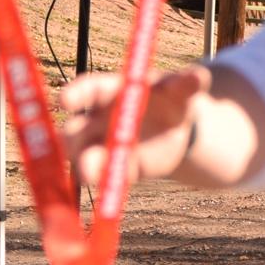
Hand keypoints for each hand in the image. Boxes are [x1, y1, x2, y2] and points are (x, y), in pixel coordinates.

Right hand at [62, 65, 209, 187]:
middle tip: (68, 144)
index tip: (64, 101)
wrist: (180, 129)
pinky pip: (109, 177)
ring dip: (84, 165)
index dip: (74, 95)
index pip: (86, 90)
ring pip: (86, 157)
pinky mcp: (119, 168)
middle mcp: (99, 120)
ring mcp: (106, 146)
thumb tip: (200, 76)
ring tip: (88, 173)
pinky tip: (110, 188)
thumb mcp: (180, 90)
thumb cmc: (172, 99)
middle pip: (77, 128)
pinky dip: (108, 182)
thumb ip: (187, 84)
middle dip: (71, 137)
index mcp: (110, 92)